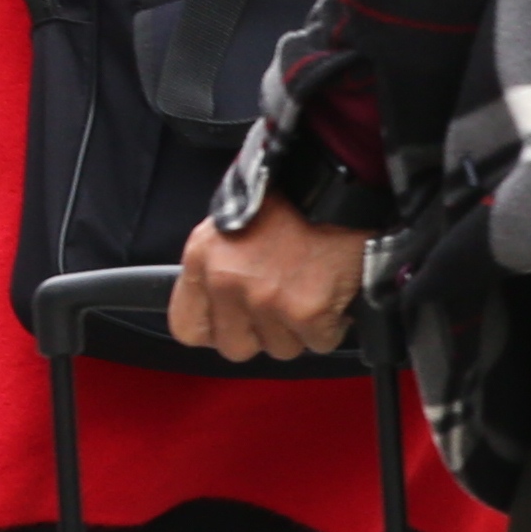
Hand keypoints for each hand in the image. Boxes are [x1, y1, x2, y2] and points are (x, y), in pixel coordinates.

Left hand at [171, 211, 366, 361]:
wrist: (342, 183)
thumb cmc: (294, 198)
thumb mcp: (234, 223)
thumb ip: (219, 267)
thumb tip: (221, 308)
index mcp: (203, 257)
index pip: (187, 327)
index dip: (216, 330)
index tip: (235, 323)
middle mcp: (228, 281)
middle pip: (235, 347)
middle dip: (262, 333)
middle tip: (282, 307)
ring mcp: (266, 299)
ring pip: (280, 348)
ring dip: (300, 329)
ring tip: (312, 291)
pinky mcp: (307, 310)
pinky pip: (319, 342)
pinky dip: (332, 325)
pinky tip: (334, 295)